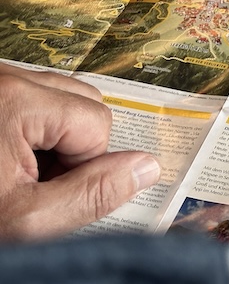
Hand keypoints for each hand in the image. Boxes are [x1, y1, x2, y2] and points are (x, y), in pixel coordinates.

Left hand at [0, 64, 160, 239]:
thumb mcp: (23, 221)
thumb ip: (91, 194)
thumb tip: (146, 168)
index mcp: (16, 100)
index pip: (96, 124)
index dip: (80, 168)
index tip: (41, 195)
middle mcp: (4, 76)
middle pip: (84, 101)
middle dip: (70, 147)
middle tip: (28, 184)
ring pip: (61, 98)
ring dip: (52, 137)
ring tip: (12, 172)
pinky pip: (33, 97)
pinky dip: (28, 129)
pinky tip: (3, 159)